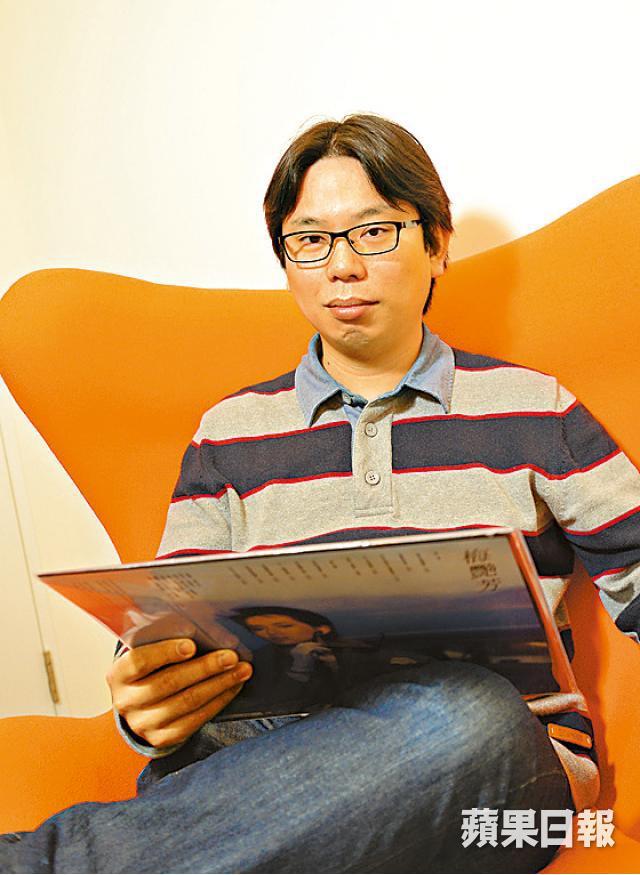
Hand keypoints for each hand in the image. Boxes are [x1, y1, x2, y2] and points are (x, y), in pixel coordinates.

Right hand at [106, 638, 252, 748]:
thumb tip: (203, 623)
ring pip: (187, 702)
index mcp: (119, 674)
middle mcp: (127, 702)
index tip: (192, 644)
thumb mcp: (148, 651)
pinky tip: (232, 687)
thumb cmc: (151, 667)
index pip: (139, 662)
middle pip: (169, 683)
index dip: (165, 653)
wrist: (140, 705)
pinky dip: (218, 701)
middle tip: (231, 656)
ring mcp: (144, 723)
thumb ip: (165, 638)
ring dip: (219, 684)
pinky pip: (195, 720)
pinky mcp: (162, 738)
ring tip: (241, 670)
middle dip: (205, 668)